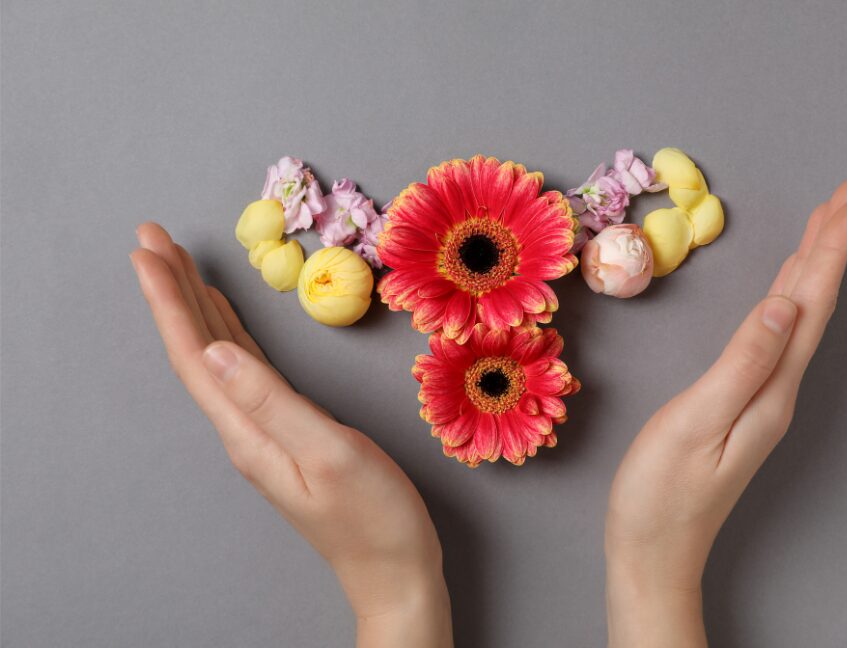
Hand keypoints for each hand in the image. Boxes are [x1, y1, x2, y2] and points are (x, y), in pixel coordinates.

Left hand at [130, 223, 451, 647]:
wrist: (394, 568)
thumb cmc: (373, 516)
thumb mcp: (328, 453)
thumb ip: (272, 401)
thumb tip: (219, 351)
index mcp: (248, 431)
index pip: (196, 354)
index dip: (169, 300)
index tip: (149, 250)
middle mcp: (245, 428)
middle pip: (197, 350)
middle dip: (173, 291)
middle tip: (153, 237)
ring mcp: (264, 431)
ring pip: (219, 357)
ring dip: (196, 308)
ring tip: (180, 265)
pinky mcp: (287, 431)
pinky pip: (245, 371)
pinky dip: (230, 335)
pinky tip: (225, 320)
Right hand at [605, 180, 846, 646]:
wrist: (652, 549)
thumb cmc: (660, 492)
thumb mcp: (696, 421)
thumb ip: (742, 362)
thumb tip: (784, 304)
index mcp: (771, 387)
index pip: (809, 303)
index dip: (830, 249)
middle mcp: (777, 389)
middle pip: (814, 305)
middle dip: (833, 246)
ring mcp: (762, 398)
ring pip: (798, 318)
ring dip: (815, 268)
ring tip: (826, 226)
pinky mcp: (742, 404)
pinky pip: (778, 336)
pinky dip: (788, 300)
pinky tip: (785, 291)